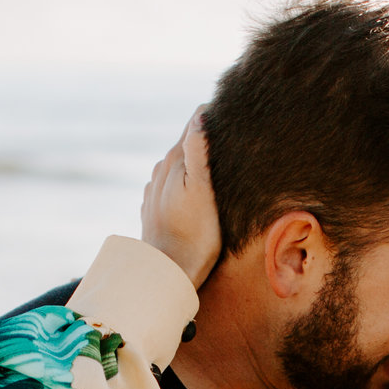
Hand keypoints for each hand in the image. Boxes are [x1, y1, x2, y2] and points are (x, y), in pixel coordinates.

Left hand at [140, 109, 219, 290]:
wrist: (168, 273)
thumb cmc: (195, 236)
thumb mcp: (203, 191)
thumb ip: (198, 151)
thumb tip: (199, 114)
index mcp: (172, 161)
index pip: (194, 125)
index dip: (214, 119)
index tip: (235, 120)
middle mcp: (159, 171)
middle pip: (186, 145)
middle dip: (206, 141)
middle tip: (233, 144)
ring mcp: (154, 190)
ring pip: (179, 167)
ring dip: (195, 164)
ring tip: (218, 170)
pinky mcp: (153, 208)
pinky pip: (172, 186)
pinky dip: (185, 184)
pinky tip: (196, 195)